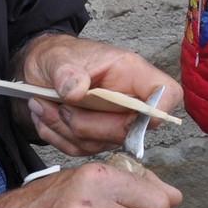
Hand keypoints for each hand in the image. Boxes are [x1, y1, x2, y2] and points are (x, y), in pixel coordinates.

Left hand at [13, 34, 183, 155]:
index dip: (155, 110)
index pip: (167, 95)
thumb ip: (66, 72)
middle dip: (87, 124)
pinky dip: (57, 136)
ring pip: (99, 144)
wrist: (40, 70)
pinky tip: (45, 116)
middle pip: (129, 130)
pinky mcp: (96, 138)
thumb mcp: (57, 57)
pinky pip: (80, 150)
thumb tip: (77, 92)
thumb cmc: (57, 57)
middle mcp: (129, 101)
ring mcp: (114, 123)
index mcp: (133, 74)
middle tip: (59, 106)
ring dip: (64, 129)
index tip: (120, 110)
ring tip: (41, 105)